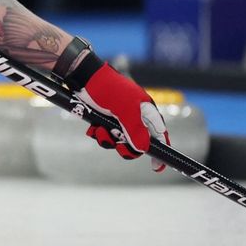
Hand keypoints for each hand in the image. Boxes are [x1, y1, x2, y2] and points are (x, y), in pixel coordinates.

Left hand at [71, 54, 169, 170]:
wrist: (84, 78)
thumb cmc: (109, 90)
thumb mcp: (125, 110)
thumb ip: (136, 130)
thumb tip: (143, 149)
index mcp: (146, 112)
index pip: (160, 135)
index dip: (161, 151)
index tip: (157, 167)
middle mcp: (135, 117)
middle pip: (137, 143)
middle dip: (125, 146)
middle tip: (117, 143)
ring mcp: (119, 118)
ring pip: (118, 140)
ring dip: (108, 139)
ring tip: (100, 129)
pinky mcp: (105, 119)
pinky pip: (105, 134)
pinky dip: (98, 133)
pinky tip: (93, 126)